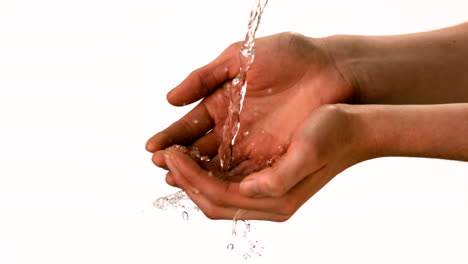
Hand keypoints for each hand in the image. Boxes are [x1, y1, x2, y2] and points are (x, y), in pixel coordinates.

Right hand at [146, 32, 353, 184]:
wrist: (332, 67)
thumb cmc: (290, 55)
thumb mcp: (241, 58)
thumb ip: (205, 76)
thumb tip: (169, 99)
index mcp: (223, 103)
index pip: (190, 126)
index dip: (171, 137)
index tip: (152, 148)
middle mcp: (234, 128)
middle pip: (199, 150)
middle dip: (178, 159)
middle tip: (160, 164)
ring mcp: (253, 144)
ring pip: (218, 166)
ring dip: (196, 174)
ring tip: (174, 177)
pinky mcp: (273, 156)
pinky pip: (245, 174)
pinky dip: (226, 180)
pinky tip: (208, 185)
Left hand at [162, 104, 371, 220]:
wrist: (355, 126)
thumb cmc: (334, 134)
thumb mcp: (308, 152)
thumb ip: (278, 178)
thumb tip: (246, 190)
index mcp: (276, 199)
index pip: (219, 197)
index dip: (190, 179)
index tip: (171, 156)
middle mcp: (267, 198)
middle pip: (212, 199)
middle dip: (184, 179)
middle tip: (163, 156)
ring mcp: (265, 188)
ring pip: (216, 190)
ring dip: (191, 175)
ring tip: (171, 155)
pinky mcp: (264, 173)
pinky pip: (226, 177)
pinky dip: (206, 168)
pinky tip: (195, 152)